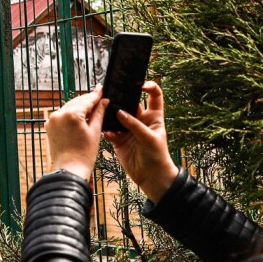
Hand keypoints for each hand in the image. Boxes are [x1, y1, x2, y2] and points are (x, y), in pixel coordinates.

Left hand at [44, 88, 106, 180]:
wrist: (70, 169)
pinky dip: (70, 114)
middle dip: (88, 100)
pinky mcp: (49, 125)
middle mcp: (59, 114)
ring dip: (79, 107)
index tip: (101, 87)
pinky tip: (79, 116)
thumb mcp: (95, 131)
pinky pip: (62, 115)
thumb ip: (99, 113)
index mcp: (72, 114)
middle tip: (99, 97)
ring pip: (69, 107)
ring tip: (91, 107)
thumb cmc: (85, 153)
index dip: (96, 94)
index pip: (87, 100)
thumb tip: (104, 100)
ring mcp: (52, 119)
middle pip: (77, 102)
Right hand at [103, 81, 178, 201]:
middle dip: (122, 98)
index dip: (149, 87)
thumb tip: (119, 112)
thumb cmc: (157, 155)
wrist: (151, 177)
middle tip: (113, 94)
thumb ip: (134, 125)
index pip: (154, 96)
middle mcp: (140, 120)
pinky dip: (107, 131)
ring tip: (104, 112)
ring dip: (111, 114)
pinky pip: (110, 131)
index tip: (140, 84)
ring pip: (117, 116)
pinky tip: (108, 134)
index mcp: (153, 116)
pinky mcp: (119, 139)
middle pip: (130, 103)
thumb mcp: (149, 138)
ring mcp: (128, 129)